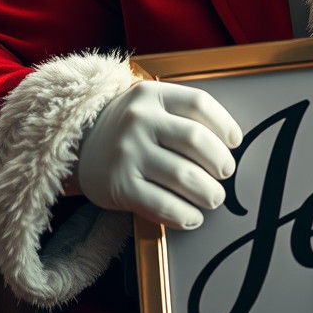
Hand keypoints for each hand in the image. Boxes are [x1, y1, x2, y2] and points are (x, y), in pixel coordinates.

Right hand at [77, 80, 242, 229]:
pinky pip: (162, 205)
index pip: (199, 103)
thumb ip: (184, 115)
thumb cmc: (129, 128)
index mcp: (151, 95)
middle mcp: (138, 121)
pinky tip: (193, 216)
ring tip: (213, 197)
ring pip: (184, 176)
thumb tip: (230, 144)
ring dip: (209, 192)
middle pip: (196, 140)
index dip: (225, 124)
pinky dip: (185, 215)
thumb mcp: (152, 106)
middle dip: (220, 161)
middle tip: (226, 172)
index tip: (234, 142)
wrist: (77, 146)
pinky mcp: (118, 187)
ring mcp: (126, 153)